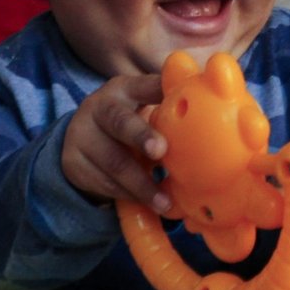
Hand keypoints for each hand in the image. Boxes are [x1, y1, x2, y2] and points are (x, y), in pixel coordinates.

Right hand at [62, 74, 168, 211]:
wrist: (83, 139)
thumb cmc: (130, 122)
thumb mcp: (144, 108)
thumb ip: (170, 111)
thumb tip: (217, 120)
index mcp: (123, 89)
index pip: (143, 86)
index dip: (159, 91)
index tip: (179, 102)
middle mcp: (98, 107)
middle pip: (120, 121)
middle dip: (141, 135)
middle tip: (161, 151)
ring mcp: (81, 135)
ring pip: (114, 162)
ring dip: (142, 184)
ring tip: (165, 202)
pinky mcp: (73, 163)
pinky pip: (105, 183)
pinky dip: (130, 195)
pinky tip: (148, 203)